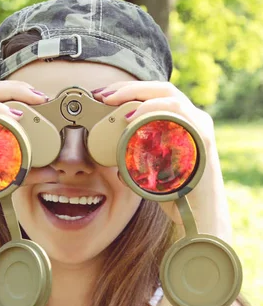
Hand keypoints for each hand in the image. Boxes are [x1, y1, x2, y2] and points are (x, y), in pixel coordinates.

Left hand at [93, 81, 232, 242]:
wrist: (199, 216)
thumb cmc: (175, 196)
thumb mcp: (151, 173)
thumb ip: (139, 161)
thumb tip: (114, 160)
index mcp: (182, 124)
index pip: (156, 97)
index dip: (129, 92)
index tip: (103, 96)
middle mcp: (194, 121)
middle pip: (163, 89)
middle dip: (129, 88)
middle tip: (104, 95)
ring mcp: (200, 128)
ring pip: (171, 97)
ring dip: (140, 96)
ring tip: (116, 105)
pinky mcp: (202, 138)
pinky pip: (177, 114)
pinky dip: (153, 111)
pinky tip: (133, 118)